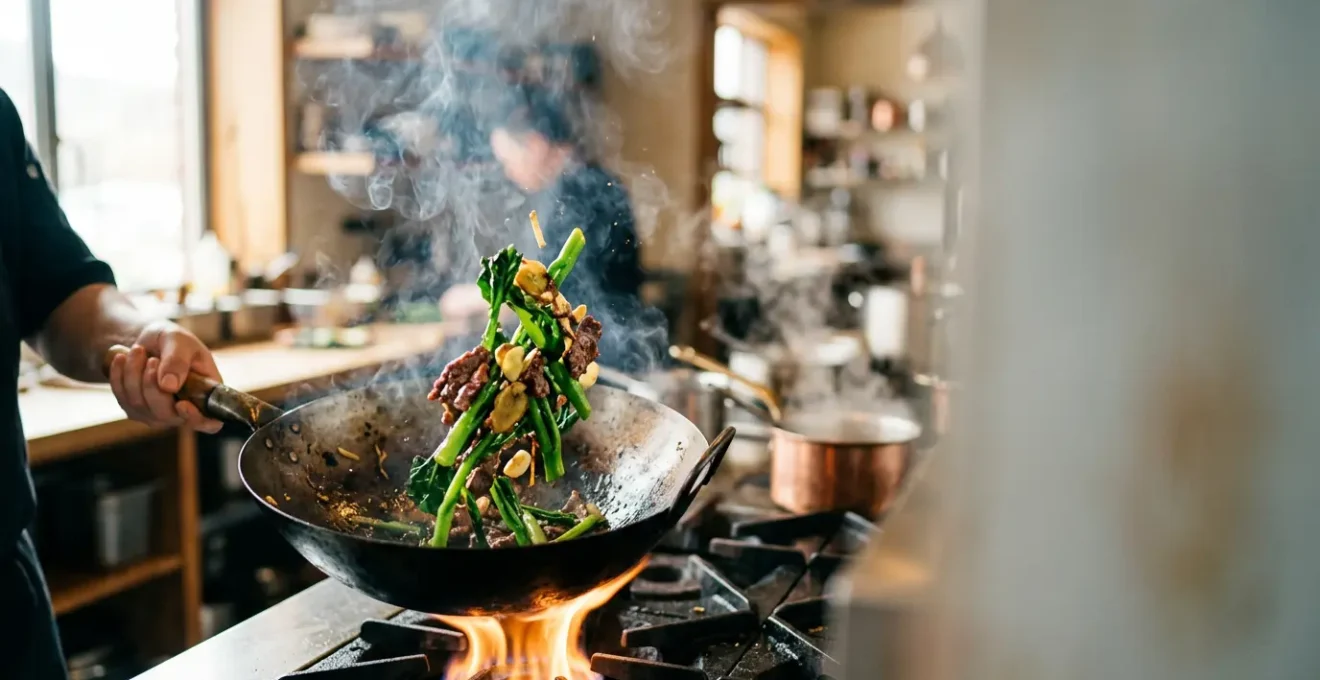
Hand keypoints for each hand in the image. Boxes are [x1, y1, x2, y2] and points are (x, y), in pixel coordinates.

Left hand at [108, 321, 224, 433]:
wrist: (151, 340)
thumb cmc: (174, 340)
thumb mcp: (180, 341)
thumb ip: (177, 361)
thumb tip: (169, 386)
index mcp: (205, 394)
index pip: (209, 422)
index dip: (196, 419)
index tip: (182, 404)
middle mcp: (183, 410)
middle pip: (165, 414)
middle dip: (151, 385)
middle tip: (151, 359)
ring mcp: (158, 414)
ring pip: (139, 405)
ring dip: (133, 373)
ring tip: (137, 350)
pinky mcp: (136, 410)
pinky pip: (122, 398)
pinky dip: (119, 375)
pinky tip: (122, 359)